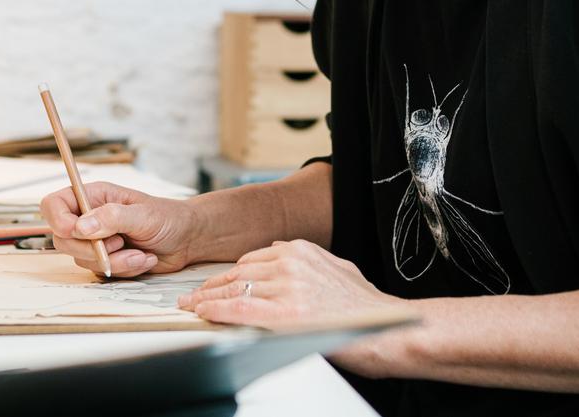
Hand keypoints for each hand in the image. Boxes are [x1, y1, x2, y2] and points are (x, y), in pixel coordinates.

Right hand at [41, 181, 200, 277]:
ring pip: (81, 260)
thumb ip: (111, 218)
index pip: (53, 205)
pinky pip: (100, 272)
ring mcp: (95, 242)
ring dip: (114, 261)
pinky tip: (143, 259)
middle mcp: (89, 219)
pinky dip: (124, 270)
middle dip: (91, 248)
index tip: (76, 231)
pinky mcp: (105, 261)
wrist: (187, 240)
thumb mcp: (142, 214)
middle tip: (120, 244)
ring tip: (140, 253)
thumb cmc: (167, 218)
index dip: (57, 219)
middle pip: (61, 239)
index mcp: (93, 197)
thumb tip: (80, 227)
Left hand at [177, 239, 413, 376]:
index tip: (213, 284)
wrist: (387, 329)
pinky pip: (241, 308)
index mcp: (301, 250)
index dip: (227, 274)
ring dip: (207, 301)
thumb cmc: (364, 307)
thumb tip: (280, 251)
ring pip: (235, 290)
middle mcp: (291, 263)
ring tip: (191, 308)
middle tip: (191, 297)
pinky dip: (218, 311)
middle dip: (211, 287)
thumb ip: (306, 258)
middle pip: (237, 273)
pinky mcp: (286, 314)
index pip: (251, 259)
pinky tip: (204, 314)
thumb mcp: (336, 267)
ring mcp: (288, 287)